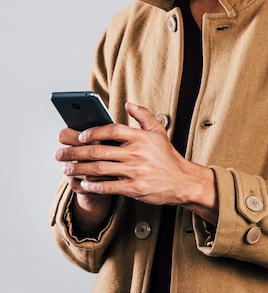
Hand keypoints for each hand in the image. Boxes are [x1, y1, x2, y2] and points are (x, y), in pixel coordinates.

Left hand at [55, 103, 217, 223]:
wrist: (182, 181)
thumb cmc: (168, 157)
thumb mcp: (158, 132)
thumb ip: (143, 116)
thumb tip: (129, 104)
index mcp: (140, 137)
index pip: (111, 130)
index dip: (93, 132)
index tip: (81, 136)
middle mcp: (136, 153)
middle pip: (98, 150)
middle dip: (75, 152)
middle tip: (61, 153)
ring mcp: (134, 171)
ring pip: (99, 169)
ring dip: (78, 168)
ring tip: (66, 168)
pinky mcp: (134, 188)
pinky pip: (108, 186)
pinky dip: (93, 185)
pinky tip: (83, 183)